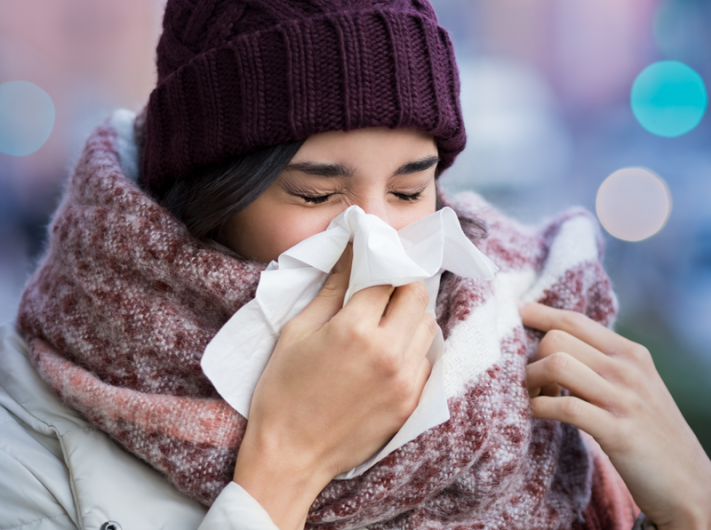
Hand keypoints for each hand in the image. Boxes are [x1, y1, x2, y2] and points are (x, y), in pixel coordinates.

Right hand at [234, 246, 435, 529]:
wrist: (290, 457)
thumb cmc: (282, 392)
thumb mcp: (296, 332)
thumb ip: (330, 290)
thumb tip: (349, 253)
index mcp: (355, 329)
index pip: (387, 277)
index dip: (380, 263)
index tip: (373, 259)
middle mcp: (388, 351)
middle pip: (416, 296)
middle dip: (401, 285)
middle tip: (381, 289)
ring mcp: (405, 379)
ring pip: (427, 326)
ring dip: (410, 315)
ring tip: (385, 321)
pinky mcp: (411, 402)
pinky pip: (426, 360)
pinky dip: (413, 348)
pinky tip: (389, 352)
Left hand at [520, 302, 710, 529]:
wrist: (688, 485)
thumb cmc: (650, 433)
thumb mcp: (634, 386)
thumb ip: (602, 363)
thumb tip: (555, 343)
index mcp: (630, 353)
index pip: (574, 320)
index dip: (539, 314)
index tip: (515, 312)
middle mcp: (628, 369)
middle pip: (557, 339)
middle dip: (530, 358)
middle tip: (529, 382)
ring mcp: (625, 399)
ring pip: (557, 365)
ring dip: (530, 381)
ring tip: (531, 397)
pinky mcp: (619, 432)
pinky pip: (565, 407)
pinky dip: (539, 408)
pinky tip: (536, 414)